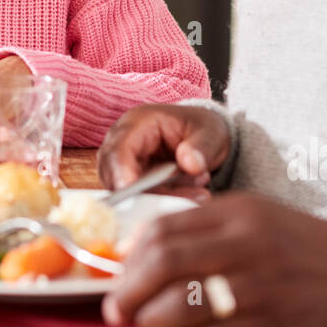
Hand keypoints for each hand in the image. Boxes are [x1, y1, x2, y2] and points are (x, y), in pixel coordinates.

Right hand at [98, 103, 229, 202]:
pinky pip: (138, 198)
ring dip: (158, 199)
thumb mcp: (211, 133)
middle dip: (146, 193)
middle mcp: (123, 142)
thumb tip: (190, 164)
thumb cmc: (203, 129)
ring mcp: (125, 162)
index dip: (123, 174)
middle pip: (115, 174)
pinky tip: (191, 195)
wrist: (204, 136)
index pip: (118, 150)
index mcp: (137, 122)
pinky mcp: (132, 179)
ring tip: (196, 194)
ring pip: (126, 191)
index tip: (136, 196)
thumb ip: (202, 147)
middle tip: (181, 203)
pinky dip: (163, 201)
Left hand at [102, 192, 326, 326]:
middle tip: (118, 311)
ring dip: (153, 325)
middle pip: (164, 265)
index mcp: (242, 213)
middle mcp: (249, 245)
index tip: (120, 276)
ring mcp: (262, 289)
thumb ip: (204, 227)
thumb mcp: (260, 221)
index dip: (131, 256)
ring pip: (180, 310)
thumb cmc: (309, 252)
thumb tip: (140, 249)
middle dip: (129, 293)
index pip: (164, 228)